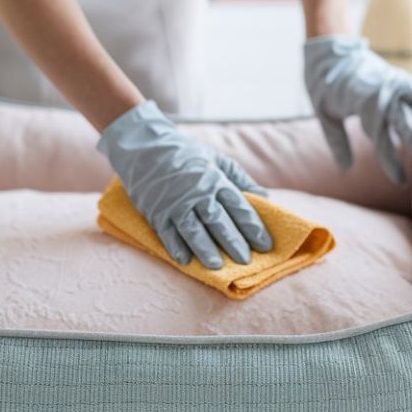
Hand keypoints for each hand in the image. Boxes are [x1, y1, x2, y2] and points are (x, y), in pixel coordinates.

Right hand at [97, 101, 272, 268]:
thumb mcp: (217, 160)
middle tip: (246, 261)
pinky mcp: (155, 211)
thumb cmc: (186, 154)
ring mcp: (175, 203)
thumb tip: (266, 198)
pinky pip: (167, 233)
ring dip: (206, 250)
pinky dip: (176, 248)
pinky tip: (186, 261)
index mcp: (215, 179)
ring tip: (218, 266)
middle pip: (219, 222)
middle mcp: (197, 192)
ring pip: (193, 231)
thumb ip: (241, 179)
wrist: (144, 145)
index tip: (266, 244)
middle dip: (234, 243)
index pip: (239, 207)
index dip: (253, 227)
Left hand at [304, 35, 411, 183]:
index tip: (399, 180)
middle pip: (400, 117)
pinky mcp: (398, 79)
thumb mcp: (324, 113)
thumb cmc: (324, 84)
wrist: (330, 50)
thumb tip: (345, 169)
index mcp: (361, 104)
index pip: (379, 137)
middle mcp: (380, 94)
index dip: (389, 159)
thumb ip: (337, 141)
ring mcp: (391, 84)